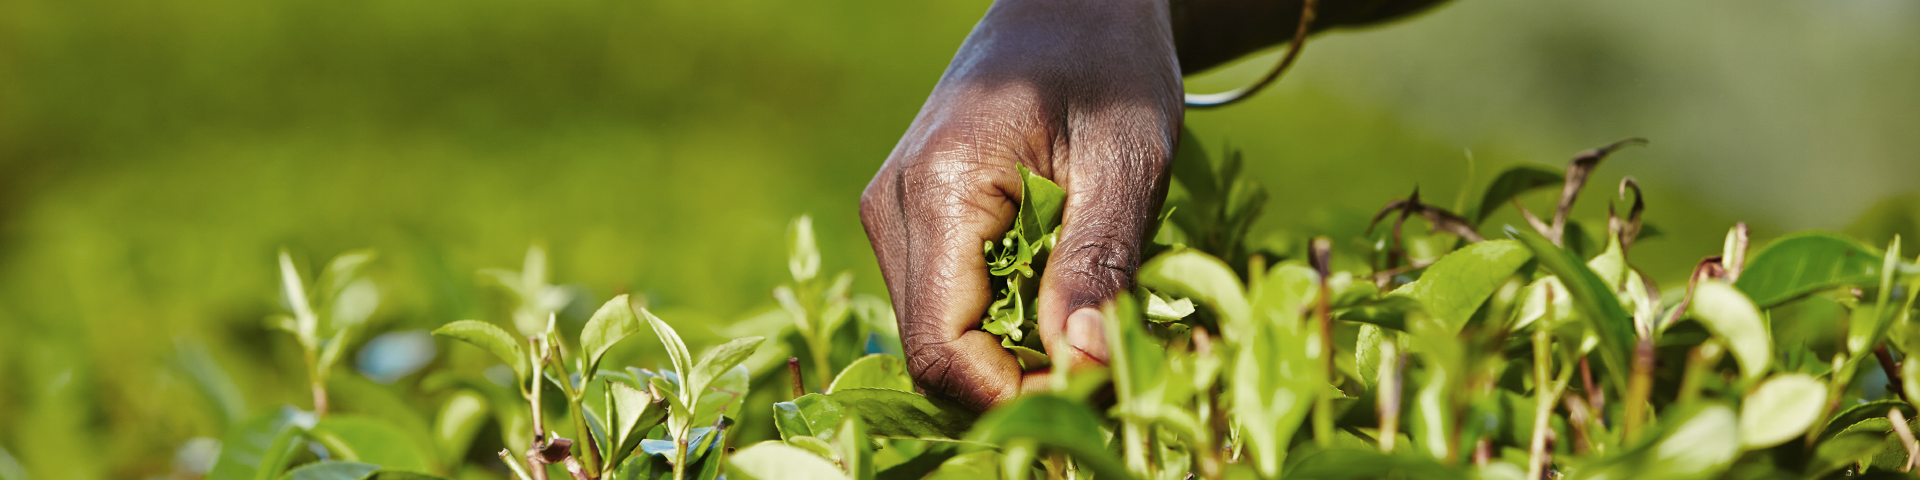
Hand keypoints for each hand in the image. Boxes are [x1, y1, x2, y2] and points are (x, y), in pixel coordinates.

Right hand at [858, 0, 1180, 409]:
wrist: (1073, 4)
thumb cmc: (1109, 64)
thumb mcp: (1128, 159)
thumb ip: (1101, 262)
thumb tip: (1085, 363)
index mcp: (940, 188)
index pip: (944, 347)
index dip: (1014, 393)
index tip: (1092, 383)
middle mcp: (894, 206)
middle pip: (934, 352)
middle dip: (1017, 379)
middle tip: (1101, 357)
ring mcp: (893, 213)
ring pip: (937, 334)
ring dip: (1012, 351)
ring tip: (1084, 312)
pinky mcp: (910, 218)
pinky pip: (944, 303)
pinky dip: (1002, 320)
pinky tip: (1056, 287)